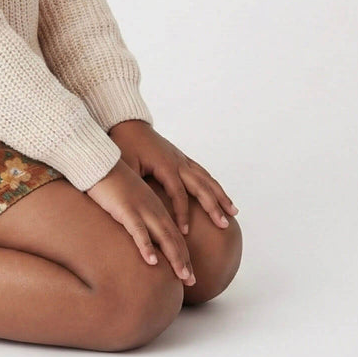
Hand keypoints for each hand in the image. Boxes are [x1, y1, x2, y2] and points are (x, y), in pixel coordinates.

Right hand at [86, 158, 195, 283]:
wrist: (99, 162)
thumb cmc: (111, 182)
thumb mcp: (130, 200)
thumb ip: (137, 215)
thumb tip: (139, 235)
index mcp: (156, 206)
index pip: (174, 234)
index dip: (183, 254)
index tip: (188, 274)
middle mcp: (153, 208)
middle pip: (174, 238)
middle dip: (184, 261)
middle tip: (191, 282)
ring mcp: (141, 208)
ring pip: (163, 236)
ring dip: (175, 258)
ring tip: (183, 276)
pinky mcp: (126, 209)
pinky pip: (138, 230)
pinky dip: (146, 246)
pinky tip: (152, 261)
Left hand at [107, 120, 238, 235]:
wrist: (128, 124)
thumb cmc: (124, 144)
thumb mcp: (125, 165)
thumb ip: (134, 185)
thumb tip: (139, 208)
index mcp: (164, 165)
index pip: (178, 194)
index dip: (182, 214)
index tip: (184, 232)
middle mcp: (178, 161)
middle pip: (201, 186)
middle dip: (213, 206)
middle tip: (224, 225)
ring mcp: (181, 158)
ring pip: (206, 179)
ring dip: (220, 195)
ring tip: (233, 212)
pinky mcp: (181, 157)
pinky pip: (202, 172)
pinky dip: (213, 184)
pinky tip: (220, 195)